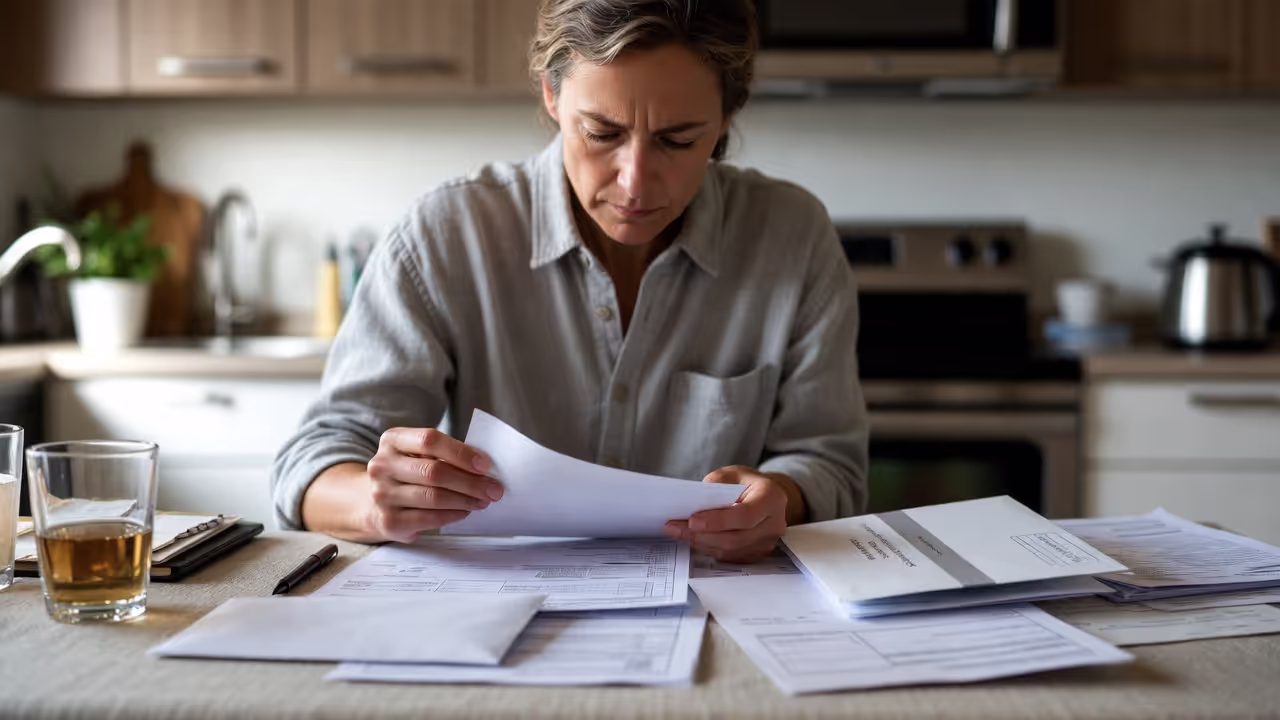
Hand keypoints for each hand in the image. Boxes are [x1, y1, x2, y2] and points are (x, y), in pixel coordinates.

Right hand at [362, 427, 504, 542]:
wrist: (372, 502)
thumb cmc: (407, 473)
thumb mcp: (417, 453)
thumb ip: (444, 454)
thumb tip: (484, 467)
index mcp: (392, 440)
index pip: (429, 440)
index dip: (461, 452)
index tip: (485, 464)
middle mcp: (382, 465)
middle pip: (434, 472)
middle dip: (471, 482)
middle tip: (494, 488)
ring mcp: (382, 494)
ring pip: (433, 497)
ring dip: (465, 500)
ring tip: (483, 500)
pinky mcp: (389, 520)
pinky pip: (429, 518)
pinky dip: (452, 515)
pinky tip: (465, 511)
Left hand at [662, 466, 802, 562]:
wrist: (765, 497)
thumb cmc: (747, 484)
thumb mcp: (732, 474)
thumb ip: (715, 486)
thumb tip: (692, 504)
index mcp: (771, 498)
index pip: (745, 515)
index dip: (717, 521)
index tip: (692, 521)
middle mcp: (774, 523)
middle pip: (735, 537)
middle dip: (701, 534)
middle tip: (674, 527)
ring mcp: (768, 542)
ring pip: (730, 550)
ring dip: (701, 543)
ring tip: (678, 532)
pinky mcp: (757, 553)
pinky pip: (730, 556)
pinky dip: (709, 548)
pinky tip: (693, 538)